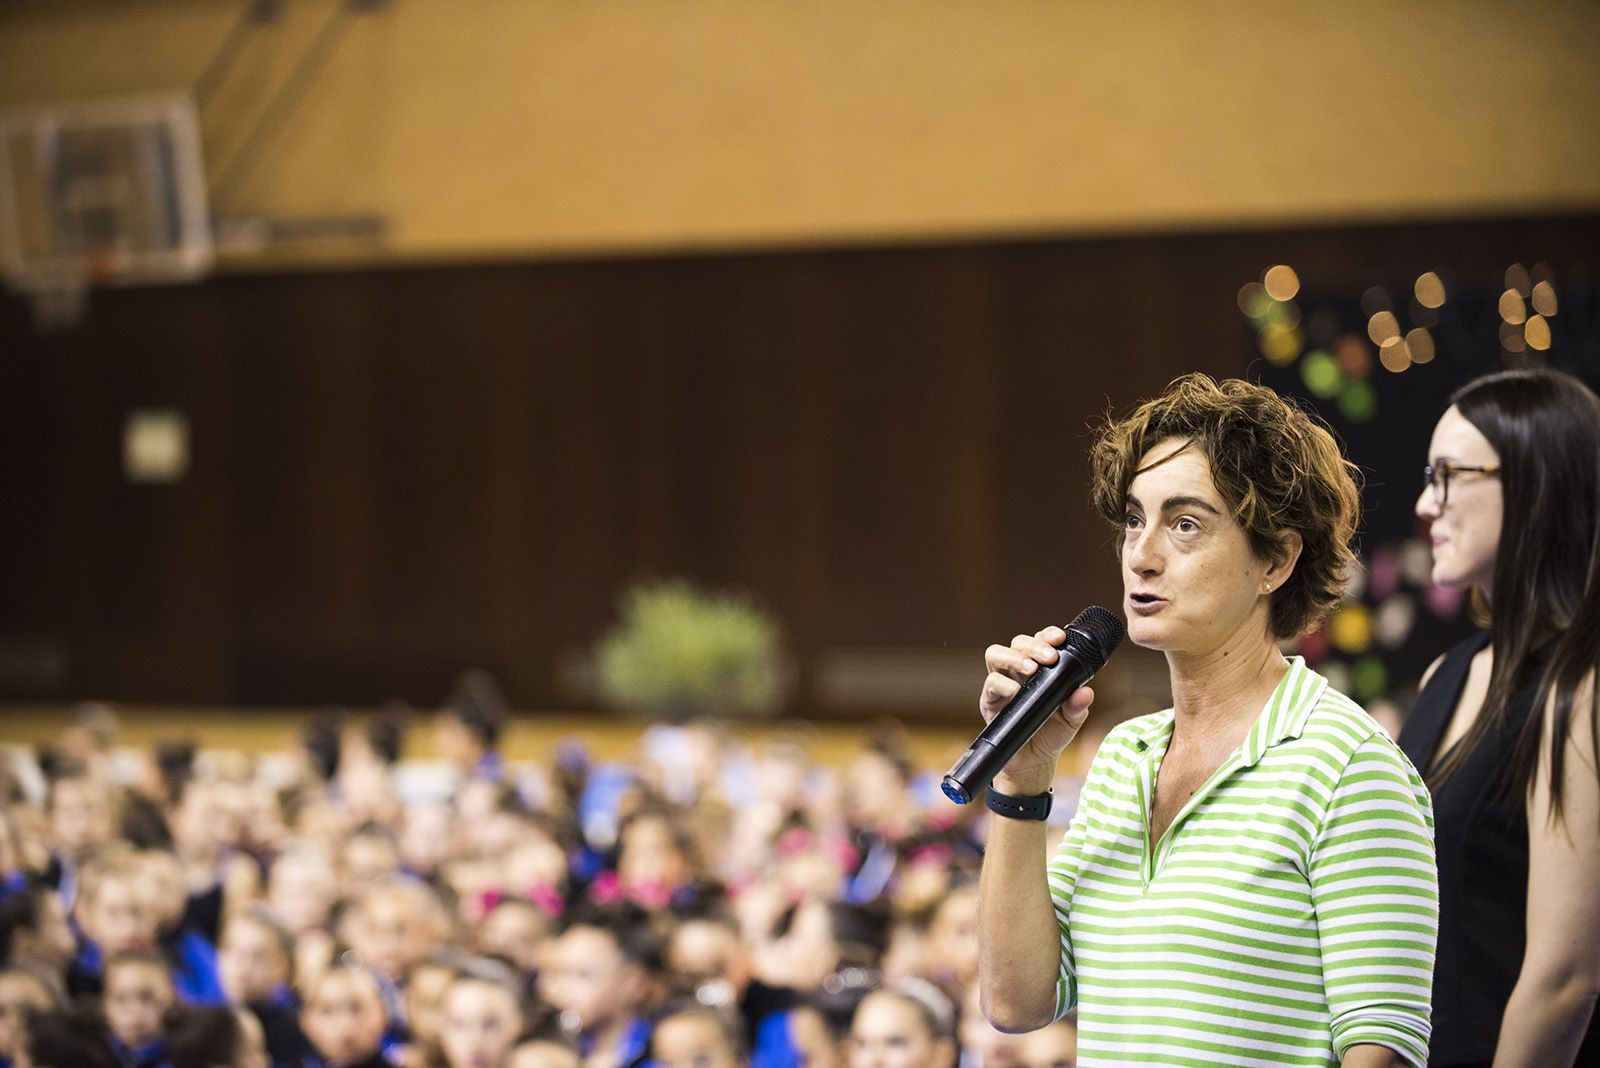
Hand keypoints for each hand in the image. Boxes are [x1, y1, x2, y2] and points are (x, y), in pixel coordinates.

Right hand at [980, 626, 1094, 790]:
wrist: (1033, 762)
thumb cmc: (1051, 734)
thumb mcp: (1072, 720)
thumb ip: (1078, 706)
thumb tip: (1086, 692)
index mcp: (1040, 668)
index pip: (1040, 640)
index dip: (1048, 634)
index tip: (1061, 638)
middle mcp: (1018, 671)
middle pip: (1018, 642)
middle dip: (1034, 644)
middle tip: (1050, 657)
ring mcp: (1002, 684)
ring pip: (996, 654)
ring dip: (1014, 657)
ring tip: (1031, 669)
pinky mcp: (990, 702)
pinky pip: (990, 684)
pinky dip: (1003, 685)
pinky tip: (1017, 693)